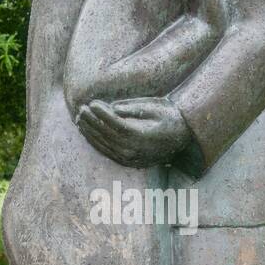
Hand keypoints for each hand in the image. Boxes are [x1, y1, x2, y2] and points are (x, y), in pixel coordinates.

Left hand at [77, 97, 191, 165]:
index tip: (92, 103)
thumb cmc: (169, 118)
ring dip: (90, 132)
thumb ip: (133, 108)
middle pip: (106, 136)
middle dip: (92, 122)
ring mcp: (130, 158)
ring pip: (104, 145)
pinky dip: (95, 142)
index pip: (116, 125)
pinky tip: (88, 132)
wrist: (183, 139)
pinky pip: (107, 152)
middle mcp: (133, 150)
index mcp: (141, 136)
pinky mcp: (127, 162)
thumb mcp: (155, 107)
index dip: (102, 114)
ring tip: (80, 118)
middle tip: (81, 109)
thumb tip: (113, 108)